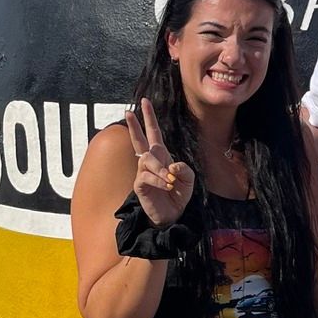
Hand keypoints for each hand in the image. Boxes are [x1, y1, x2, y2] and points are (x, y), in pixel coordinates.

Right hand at [124, 98, 194, 226]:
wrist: (172, 215)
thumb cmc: (178, 195)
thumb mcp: (188, 179)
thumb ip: (184, 168)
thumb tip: (171, 164)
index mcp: (162, 156)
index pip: (154, 133)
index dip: (149, 118)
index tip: (144, 102)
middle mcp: (150, 161)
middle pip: (140, 139)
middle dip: (135, 124)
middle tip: (129, 110)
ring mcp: (143, 172)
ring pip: (147, 159)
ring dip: (160, 168)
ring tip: (170, 179)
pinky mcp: (139, 185)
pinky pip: (145, 176)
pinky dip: (158, 179)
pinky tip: (166, 185)